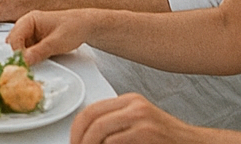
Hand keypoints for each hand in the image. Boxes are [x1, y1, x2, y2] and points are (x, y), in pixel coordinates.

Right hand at [5, 8, 91, 65]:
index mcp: (30, 20)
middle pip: (13, 43)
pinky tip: (33, 65)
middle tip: (23, 68)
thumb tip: (25, 60)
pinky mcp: (35, 42)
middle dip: (17, 56)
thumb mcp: (57, 41)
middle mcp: (27, 26)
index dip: (16, 52)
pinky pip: (27, 51)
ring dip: (23, 58)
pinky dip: (28, 59)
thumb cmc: (73, 27)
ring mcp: (31, 34)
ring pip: (19, 48)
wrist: (85, 27)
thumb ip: (40, 51)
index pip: (15, 37)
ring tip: (28, 68)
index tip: (21, 65)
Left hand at [67, 94, 195, 143]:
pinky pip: (114, 141)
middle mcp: (134, 105)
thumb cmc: (166, 141)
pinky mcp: (147, 132)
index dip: (76, 128)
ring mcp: (141, 117)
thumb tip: (86, 135)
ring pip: (99, 129)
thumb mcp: (139, 125)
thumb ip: (115, 124)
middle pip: (90, 117)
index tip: (74, 141)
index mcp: (129, 100)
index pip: (91, 109)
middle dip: (79, 137)